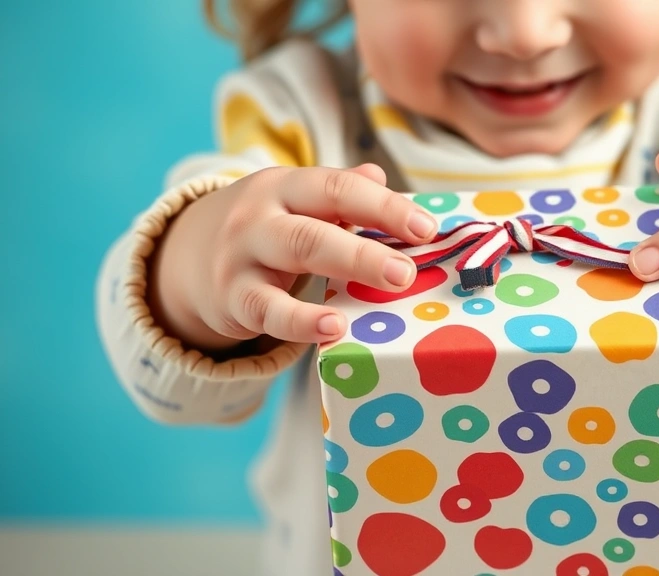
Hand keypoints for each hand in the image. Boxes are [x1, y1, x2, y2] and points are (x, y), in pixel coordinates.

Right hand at [150, 164, 437, 349]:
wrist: (189, 257)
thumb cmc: (267, 229)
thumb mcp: (295, 204)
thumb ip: (338, 194)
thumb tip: (379, 176)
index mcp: (285, 186)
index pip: (338, 188)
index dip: (383, 206)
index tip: (425, 228)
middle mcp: (261, 214)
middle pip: (318, 223)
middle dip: (368, 244)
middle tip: (410, 267)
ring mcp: (243, 256)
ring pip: (297, 253)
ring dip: (350, 266)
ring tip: (391, 284)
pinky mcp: (234, 298)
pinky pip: (269, 310)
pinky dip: (301, 321)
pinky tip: (333, 327)